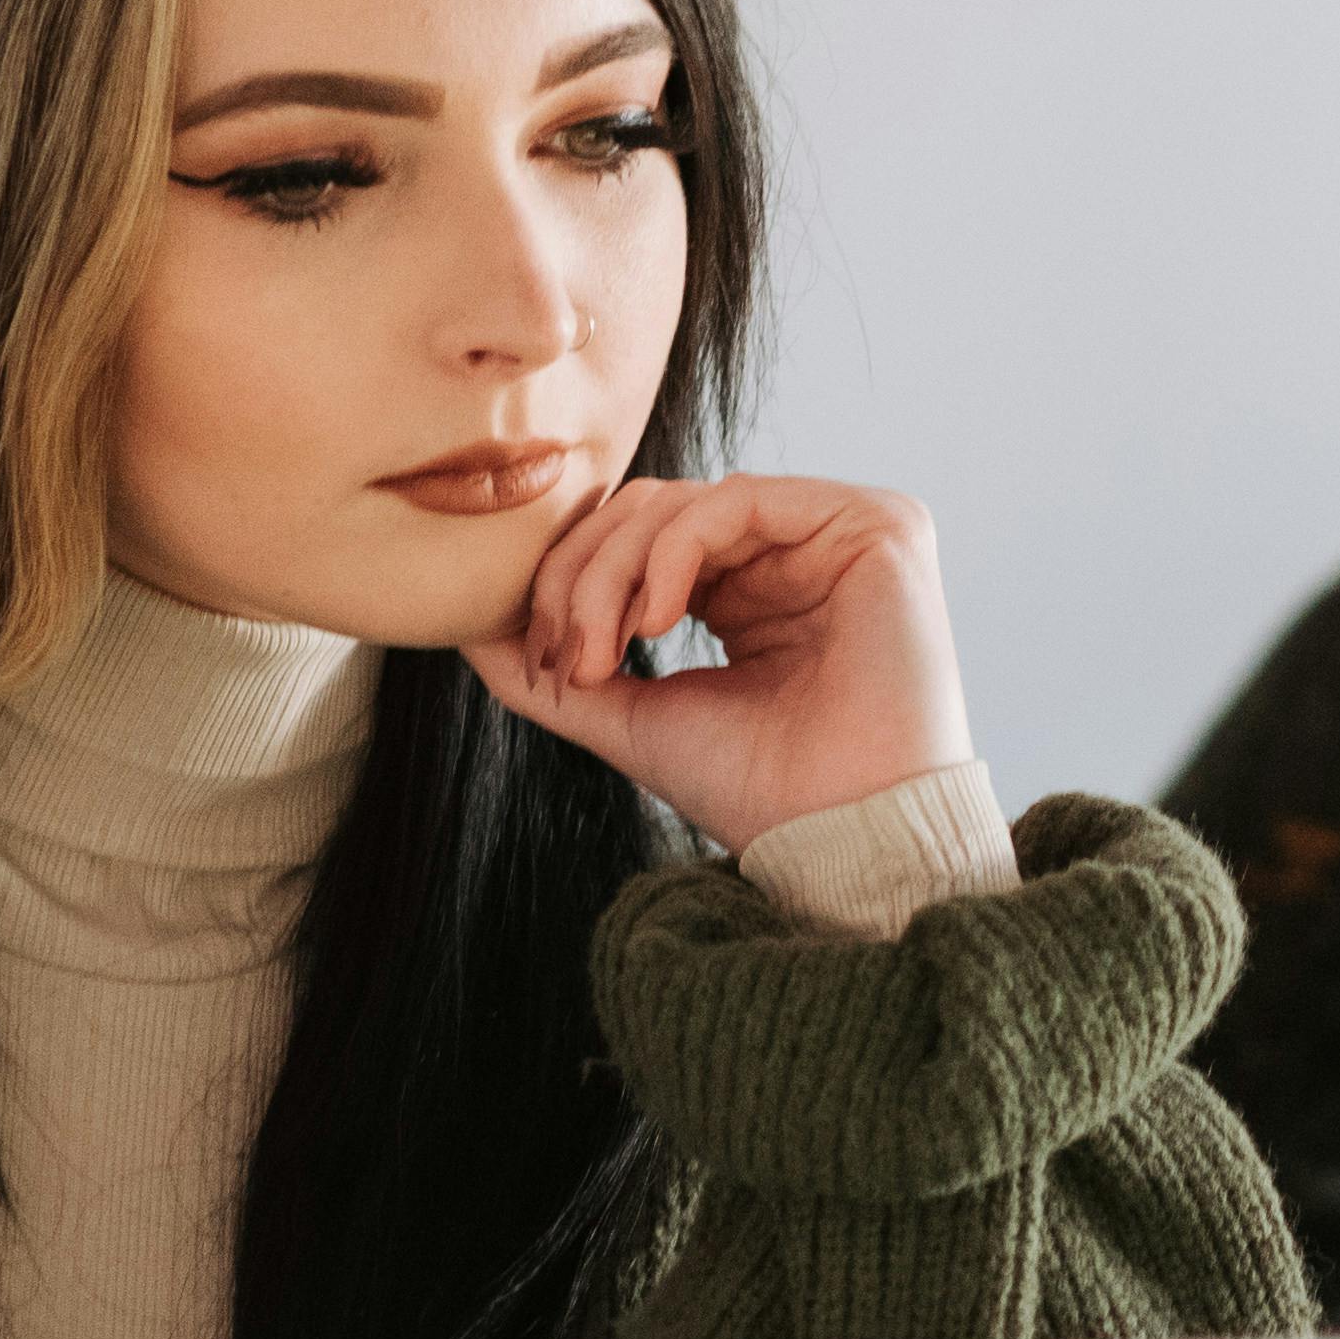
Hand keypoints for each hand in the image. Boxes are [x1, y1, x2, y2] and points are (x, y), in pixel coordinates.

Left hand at [461, 473, 978, 859]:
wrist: (839, 837)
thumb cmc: (757, 793)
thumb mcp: (628, 717)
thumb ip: (550, 670)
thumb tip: (465, 622)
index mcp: (753, 592)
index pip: (640, 540)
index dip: (574, 582)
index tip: (547, 660)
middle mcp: (797, 554)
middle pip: (650, 510)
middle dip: (582, 576)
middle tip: (565, 657)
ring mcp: (837, 535)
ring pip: (681, 502)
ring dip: (612, 573)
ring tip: (600, 654)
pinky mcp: (874, 525)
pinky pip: (735, 501)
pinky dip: (671, 554)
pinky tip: (656, 622)